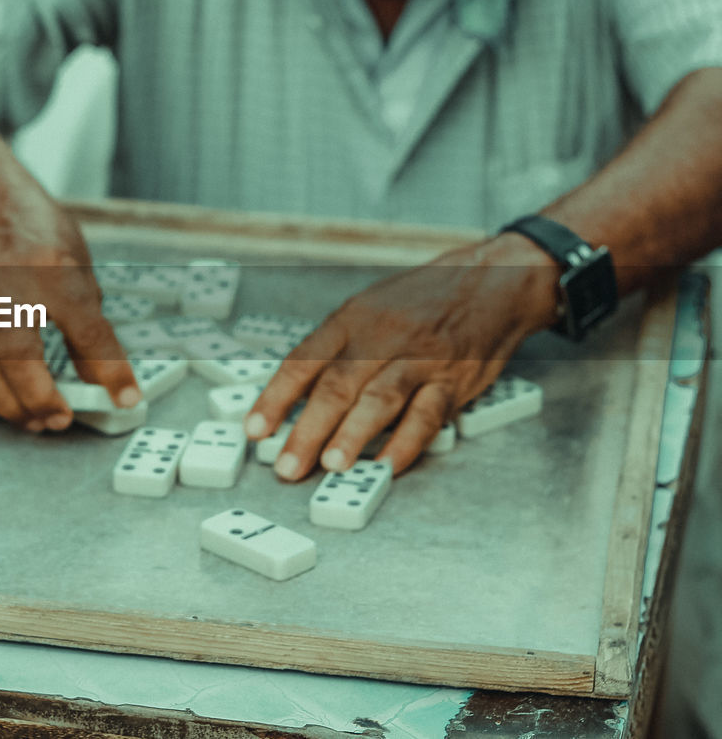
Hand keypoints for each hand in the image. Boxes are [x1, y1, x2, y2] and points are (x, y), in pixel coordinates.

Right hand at [0, 193, 140, 431]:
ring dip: (8, 405)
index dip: (110, 369)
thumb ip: (90, 328)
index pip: (87, 328)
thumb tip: (106, 382)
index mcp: (54, 271)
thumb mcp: (81, 271)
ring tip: (36, 422)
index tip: (126, 397)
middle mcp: (10, 290)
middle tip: (62, 421)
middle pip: (19, 355)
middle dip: (40, 398)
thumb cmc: (39, 237)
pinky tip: (1, 407)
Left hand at [244, 233, 558, 479]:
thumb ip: (335, 349)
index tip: (253, 429)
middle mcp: (382, 338)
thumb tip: (293, 397)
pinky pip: (427, 414)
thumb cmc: (420, 300)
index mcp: (351, 320)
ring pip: (380, 400)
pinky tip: (386, 465)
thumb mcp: (368, 307)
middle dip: (307, 429)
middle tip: (285, 466)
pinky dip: (406, 442)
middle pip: (337, 386)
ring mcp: (419, 359)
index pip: (303, 360)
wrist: (492, 280)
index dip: (275, 397)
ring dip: (352, 435)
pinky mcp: (455, 379)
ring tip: (330, 466)